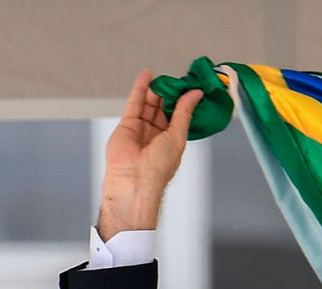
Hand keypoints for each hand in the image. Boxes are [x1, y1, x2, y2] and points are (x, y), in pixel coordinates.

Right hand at [97, 69, 202, 240]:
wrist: (134, 179)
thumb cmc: (157, 168)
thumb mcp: (178, 136)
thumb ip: (184, 113)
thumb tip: (195, 95)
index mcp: (171, 140)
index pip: (178, 115)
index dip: (183, 101)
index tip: (190, 87)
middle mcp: (156, 135)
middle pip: (163, 108)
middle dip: (169, 94)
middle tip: (177, 80)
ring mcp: (141, 129)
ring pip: (149, 104)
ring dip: (156, 89)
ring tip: (164, 77)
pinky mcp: (127, 124)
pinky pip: (134, 102)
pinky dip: (140, 88)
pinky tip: (147, 75)